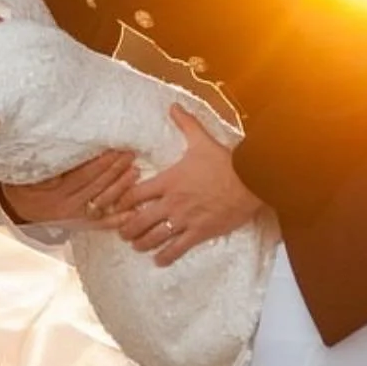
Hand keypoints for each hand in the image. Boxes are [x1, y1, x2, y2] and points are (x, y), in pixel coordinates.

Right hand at [1, 150, 137, 226]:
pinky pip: (99, 223)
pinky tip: (132, 213)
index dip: (100, 162)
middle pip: (94, 185)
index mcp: (52, 190)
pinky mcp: (77, 224)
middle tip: (130, 155)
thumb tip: (62, 156)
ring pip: (100, 202)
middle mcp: (64, 205)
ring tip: (135, 173)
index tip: (115, 148)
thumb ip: (45, 164)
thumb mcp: (26, 171)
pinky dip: (116, 219)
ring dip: (120, 188)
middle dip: (115, 169)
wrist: (13, 207)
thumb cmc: (21, 183)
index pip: (81, 174)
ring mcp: (72, 216)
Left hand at [108, 105, 263, 265]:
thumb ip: (185, 124)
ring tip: (137, 245)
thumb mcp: (202, 141)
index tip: (116, 207)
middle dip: (127, 228)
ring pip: (153, 238)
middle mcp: (171, 203)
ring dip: (141, 243)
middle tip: (122, 232)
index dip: (121, 202)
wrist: (250, 180)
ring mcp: (184, 220)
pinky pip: (177, 249)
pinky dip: (165, 256)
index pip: (135, 194)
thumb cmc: (225, 162)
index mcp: (168, 181)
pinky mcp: (199, 233)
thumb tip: (173, 106)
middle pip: (138, 220)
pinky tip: (159, 260)